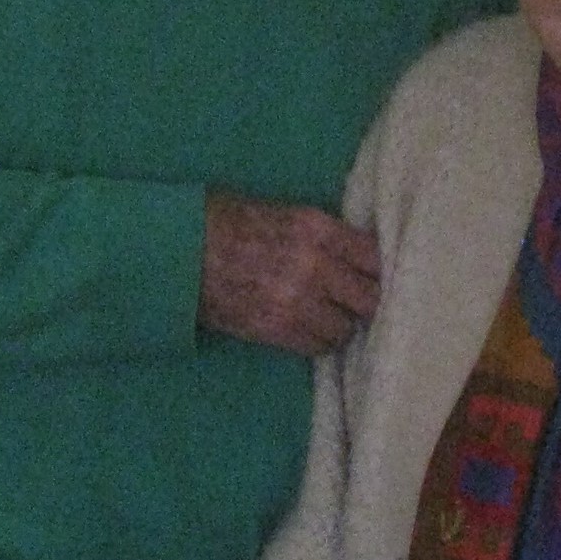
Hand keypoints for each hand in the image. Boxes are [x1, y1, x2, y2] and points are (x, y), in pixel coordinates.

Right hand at [200, 194, 380, 356]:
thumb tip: (361, 258)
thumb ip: (325, 235)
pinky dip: (320, 340)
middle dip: (367, 301)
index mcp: (317, 228)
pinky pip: (318, 346)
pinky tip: (310, 328)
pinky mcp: (277, 330)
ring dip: (342, 324)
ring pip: (346, 328)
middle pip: (370, 298)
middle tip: (360, 302)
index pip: (375, 258)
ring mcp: (296, 302)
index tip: (376, 277)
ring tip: (329, 315)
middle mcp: (313, 266)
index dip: (379, 271)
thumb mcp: (285, 213)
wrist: (181, 251)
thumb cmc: (229, 223)